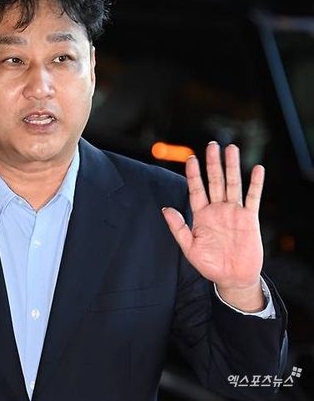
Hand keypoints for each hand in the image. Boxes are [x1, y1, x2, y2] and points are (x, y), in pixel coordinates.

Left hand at [162, 142, 264, 311]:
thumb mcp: (189, 247)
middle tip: (212, 145)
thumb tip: (165, 209)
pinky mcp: (249, 218)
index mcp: (201, 214)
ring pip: (233, 184)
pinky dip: (255, 184)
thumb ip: (178, 228)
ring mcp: (233, 212)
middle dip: (213, 163)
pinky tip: (257, 169)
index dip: (193, 174)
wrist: (232, 278)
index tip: (191, 158)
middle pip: (215, 181)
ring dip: (232, 167)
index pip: (196, 189)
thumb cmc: (209, 264)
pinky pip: (253, 198)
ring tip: (232, 149)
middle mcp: (217, 209)